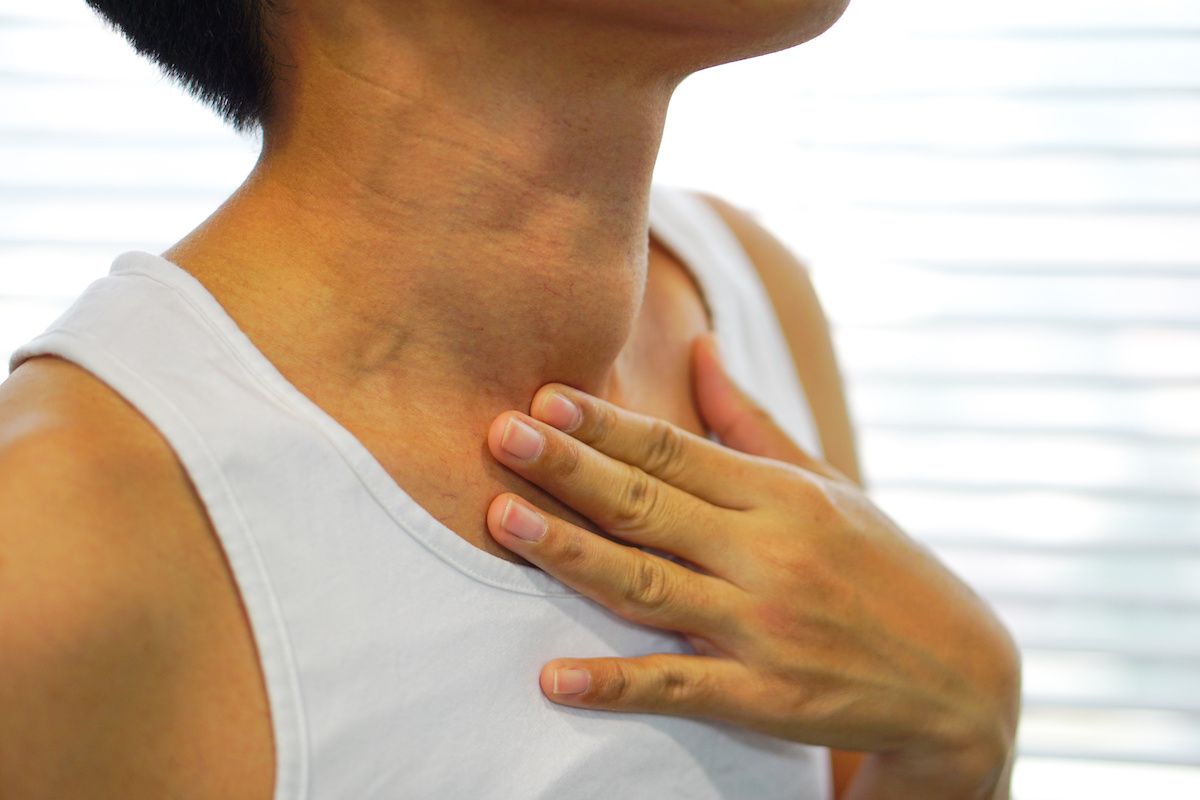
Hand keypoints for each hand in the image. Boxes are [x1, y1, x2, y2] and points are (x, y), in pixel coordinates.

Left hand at [483, 332, 1020, 798]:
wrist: (963, 680)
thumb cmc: (883, 569)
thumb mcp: (829, 487)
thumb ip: (752, 424)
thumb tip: (698, 348)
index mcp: (783, 496)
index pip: (678, 451)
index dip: (607, 424)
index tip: (545, 396)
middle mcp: (771, 554)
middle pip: (652, 505)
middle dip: (571, 468)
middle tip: (499, 433)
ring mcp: (767, 628)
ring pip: (651, 585)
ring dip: (573, 553)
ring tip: (505, 521)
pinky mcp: (768, 699)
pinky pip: (680, 687)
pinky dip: (617, 684)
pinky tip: (555, 677)